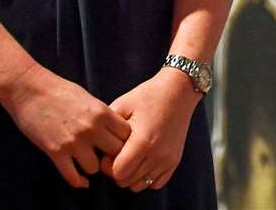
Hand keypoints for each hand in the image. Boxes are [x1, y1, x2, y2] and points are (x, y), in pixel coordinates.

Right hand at [0, 65, 130, 189]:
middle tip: (106, 156)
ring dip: (92, 167)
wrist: (29, 89)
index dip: (124, 140)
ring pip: (94, 168)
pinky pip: (72, 176)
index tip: (118, 143)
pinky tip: (80, 179)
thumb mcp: (88, 98)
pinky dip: (77, 181)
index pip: (127, 134)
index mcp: (101, 112)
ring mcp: (73, 142)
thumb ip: (101, 114)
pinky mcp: (55, 152)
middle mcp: (91, 128)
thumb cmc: (59, 89)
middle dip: (112, 155)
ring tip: (88, 162)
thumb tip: (112, 129)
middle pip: (116, 152)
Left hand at [103, 68, 200, 192]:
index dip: (107, 165)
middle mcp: (156, 154)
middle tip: (117, 154)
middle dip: (116, 170)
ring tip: (130, 158)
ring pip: (139, 185)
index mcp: (142, 141)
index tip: (108, 152)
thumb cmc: (148, 96)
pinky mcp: (175, 161)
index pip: (117, 172)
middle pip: (126, 181)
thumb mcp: (123, 105)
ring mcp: (167, 159)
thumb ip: (107, 128)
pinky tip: (143, 162)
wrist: (179, 91)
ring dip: (130, 176)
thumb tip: (96, 147)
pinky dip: (146, 178)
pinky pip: (155, 184)